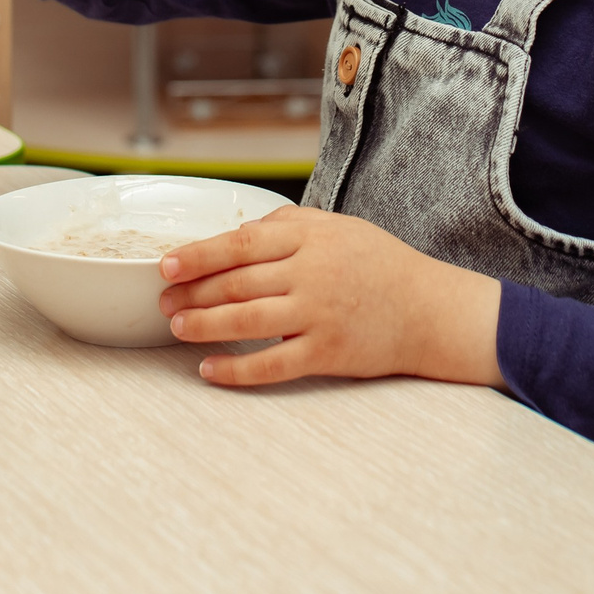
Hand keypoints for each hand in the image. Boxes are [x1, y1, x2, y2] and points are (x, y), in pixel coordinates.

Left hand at [156, 207, 503, 387]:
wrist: (430, 310)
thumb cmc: (380, 265)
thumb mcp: (339, 228)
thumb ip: (290, 224)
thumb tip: (239, 232)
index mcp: (311, 236)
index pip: (241, 242)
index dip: (198, 255)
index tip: (166, 265)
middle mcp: (312, 272)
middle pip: (236, 282)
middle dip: (192, 293)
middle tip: (163, 301)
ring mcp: (320, 313)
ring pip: (246, 320)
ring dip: (203, 325)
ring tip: (177, 328)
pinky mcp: (327, 351)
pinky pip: (271, 364)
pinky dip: (235, 369)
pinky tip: (209, 370)